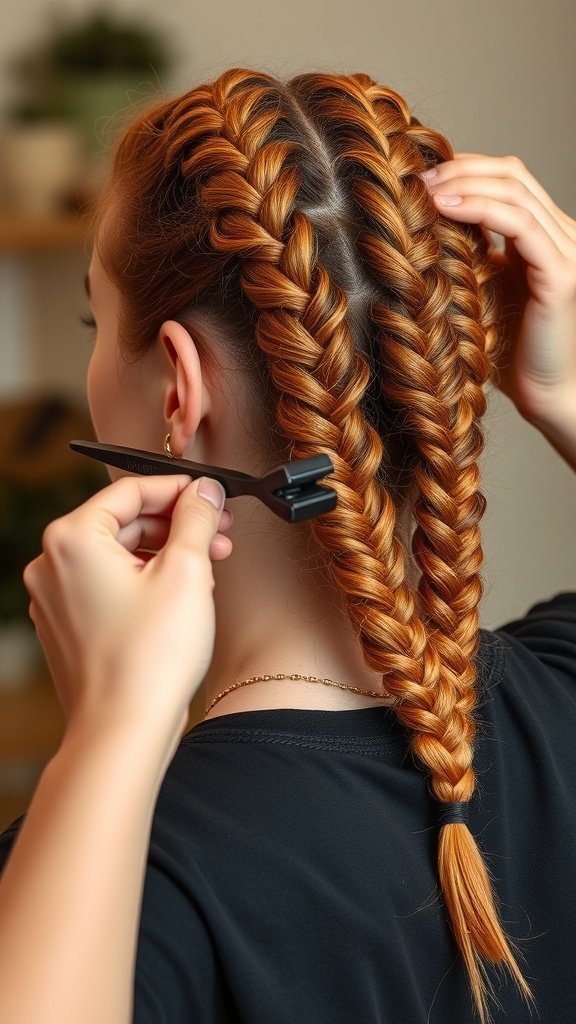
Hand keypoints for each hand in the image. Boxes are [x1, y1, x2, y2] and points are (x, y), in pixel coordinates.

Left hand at [24, 475, 231, 747]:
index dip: (178, 490)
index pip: (130, 491)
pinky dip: (143, 581)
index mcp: (72, 539)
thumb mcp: (186, 571)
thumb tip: (204, 490)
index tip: (210, 496)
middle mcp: (52, 564)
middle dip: (176, 526)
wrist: (122, 730)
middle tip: (219, 535)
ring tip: (209, 567)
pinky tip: (181, 595)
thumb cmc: (150, 658)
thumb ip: (195, 518)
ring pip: (117, 556)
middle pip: (124, 523)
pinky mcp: (66, 627)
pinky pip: (108, 586)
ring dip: (164, 554)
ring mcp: (55, 598)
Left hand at [421, 154, 575, 429]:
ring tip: (423, 191)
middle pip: (512, 174)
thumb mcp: (480, 286)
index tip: (419, 176)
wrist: (542, 394)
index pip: (509, 179)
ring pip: (515, 191)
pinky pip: (520, 223)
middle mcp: (563, 234)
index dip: (465, 168)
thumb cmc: (507, 351)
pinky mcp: (562, 272)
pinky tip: (444, 209)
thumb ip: (468, 250)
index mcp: (544, 234)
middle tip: (415, 178)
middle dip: (459, 170)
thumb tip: (425, 215)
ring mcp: (567, 249)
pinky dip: (480, 208)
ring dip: (463, 184)